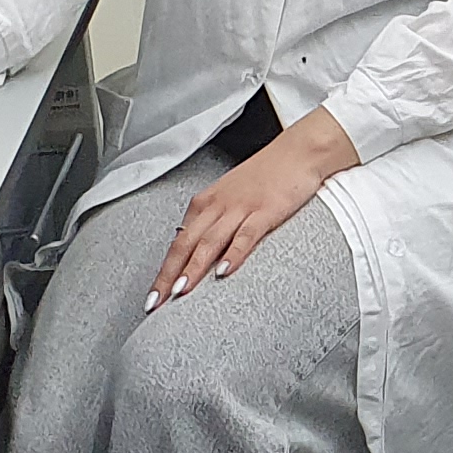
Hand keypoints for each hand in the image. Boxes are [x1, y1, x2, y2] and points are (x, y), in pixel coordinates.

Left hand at [151, 108, 360, 309]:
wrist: (299, 151)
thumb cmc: (268, 174)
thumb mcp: (231, 196)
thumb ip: (215, 221)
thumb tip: (199, 251)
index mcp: (206, 203)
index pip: (177, 242)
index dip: (163, 271)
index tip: (154, 295)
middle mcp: (218, 205)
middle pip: (185, 245)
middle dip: (168, 276)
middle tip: (155, 302)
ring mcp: (241, 208)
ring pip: (209, 242)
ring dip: (193, 268)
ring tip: (181, 292)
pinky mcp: (266, 211)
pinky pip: (245, 235)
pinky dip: (233, 254)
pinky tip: (224, 271)